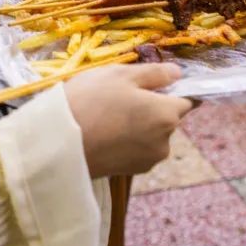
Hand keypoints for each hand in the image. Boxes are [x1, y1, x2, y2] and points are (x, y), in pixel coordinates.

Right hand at [65, 63, 192, 177]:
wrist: (57, 144)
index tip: (153, 84)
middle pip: (168, 118)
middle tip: (120, 97)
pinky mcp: (133, 172)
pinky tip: (106, 132)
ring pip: (152, 134)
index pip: (187, 100)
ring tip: (108, 116)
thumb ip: (155, 73)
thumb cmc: (89, 101)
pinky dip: (129, 140)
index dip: (173, 89)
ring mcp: (149, 160)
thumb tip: (178, 74)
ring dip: (140, 125)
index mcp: (166, 114)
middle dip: (152, 107)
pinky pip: (139, 149)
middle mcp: (165, 140)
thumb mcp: (120, 75)